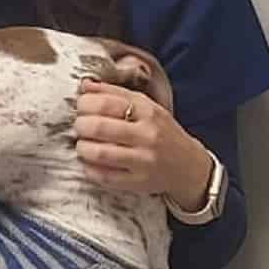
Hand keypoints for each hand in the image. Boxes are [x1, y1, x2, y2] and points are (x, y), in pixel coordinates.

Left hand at [73, 80, 212, 209]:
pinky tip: (90, 162)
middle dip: (80, 125)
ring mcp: (143, 161)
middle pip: (98, 127)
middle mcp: (147, 135)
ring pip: (98, 153)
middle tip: (80, 126)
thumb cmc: (161, 132)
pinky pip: (103, 176)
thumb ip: (115, 93)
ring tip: (83, 145)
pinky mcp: (137, 182)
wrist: (188, 165)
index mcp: (148, 111)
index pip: (106, 102)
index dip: (84, 103)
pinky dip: (89, 168)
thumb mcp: (146, 106)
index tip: (81, 107)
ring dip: (82, 148)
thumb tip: (84, 85)